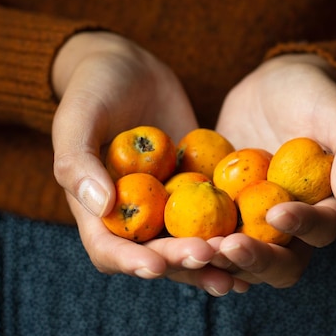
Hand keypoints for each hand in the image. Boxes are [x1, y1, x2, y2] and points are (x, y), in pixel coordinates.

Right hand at [52, 32, 235, 294]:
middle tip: (209, 256)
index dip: (130, 261)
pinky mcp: (195, 189)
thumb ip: (78, 160)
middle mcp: (133, 215)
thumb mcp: (77, 117)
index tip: (156, 266)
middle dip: (181, 260)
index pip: (108, 248)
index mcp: (96, 208)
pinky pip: (214, 214)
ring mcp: (167, 204)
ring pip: (188, 241)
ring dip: (212, 257)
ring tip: (239, 265)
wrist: (131, 69)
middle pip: (155, 253)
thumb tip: (101, 206)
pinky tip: (258, 239)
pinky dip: (233, 230)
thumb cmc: (94, 89)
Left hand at [209, 53, 335, 288]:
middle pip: (282, 262)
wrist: (271, 88)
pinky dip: (192, 243)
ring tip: (196, 248)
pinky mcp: (222, 213)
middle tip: (227, 246)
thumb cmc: (312, 95)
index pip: (322, 230)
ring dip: (220, 260)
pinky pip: (208, 234)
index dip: (303, 228)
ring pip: (241, 257)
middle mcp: (292, 226)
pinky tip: (171, 241)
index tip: (277, 212)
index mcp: (327, 208)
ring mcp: (254, 222)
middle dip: (256, 260)